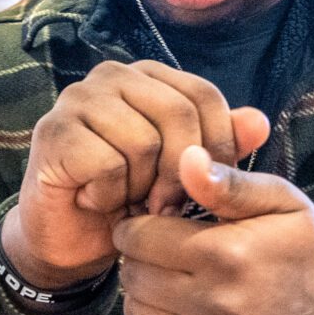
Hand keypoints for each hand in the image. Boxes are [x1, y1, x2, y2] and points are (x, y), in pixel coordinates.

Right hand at [1, 61, 270, 286]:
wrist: (71, 239)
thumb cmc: (130, 199)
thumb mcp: (185, 175)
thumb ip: (219, 146)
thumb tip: (259, 122)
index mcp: (147, 76)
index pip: (203, 95)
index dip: (216, 147)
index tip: (204, 188)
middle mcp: (111, 75)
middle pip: (177, 113)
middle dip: (181, 173)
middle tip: (165, 206)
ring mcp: (77, 99)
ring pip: (143, 141)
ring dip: (140, 188)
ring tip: (126, 200)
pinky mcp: (53, 131)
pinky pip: (107, 164)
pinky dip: (109, 196)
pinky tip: (96, 200)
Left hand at [109, 146, 313, 314]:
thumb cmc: (306, 248)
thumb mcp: (278, 201)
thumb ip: (227, 182)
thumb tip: (185, 156)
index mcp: (225, 254)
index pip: (139, 237)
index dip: (139, 226)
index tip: (152, 224)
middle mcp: (214, 304)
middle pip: (133, 276)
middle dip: (141, 259)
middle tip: (163, 253)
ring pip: (136, 314)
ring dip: (143, 295)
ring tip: (171, 281)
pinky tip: (177, 314)